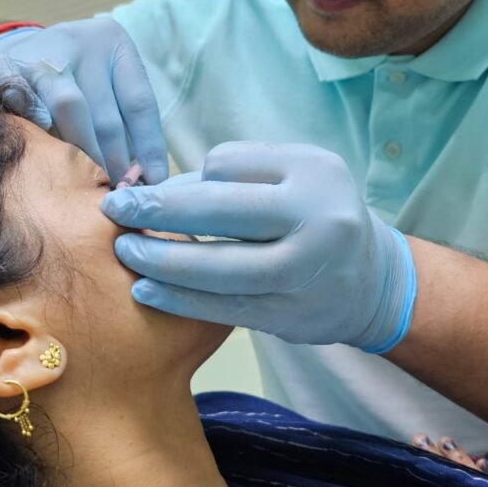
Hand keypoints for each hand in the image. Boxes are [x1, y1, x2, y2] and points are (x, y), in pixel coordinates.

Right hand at [0, 18, 167, 183]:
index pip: (139, 104)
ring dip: (82, 152)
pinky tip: (44, 155)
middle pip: (106, 114)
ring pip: (70, 109)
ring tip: (91, 182)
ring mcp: (42, 52)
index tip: (153, 180)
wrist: (15, 48)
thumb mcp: (107, 82)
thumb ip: (124, 120)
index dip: (149, 147)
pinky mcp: (5, 64)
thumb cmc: (74, 76)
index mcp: (114, 43)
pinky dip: (36, 129)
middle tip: (120, 192)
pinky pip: (24, 104)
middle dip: (116, 161)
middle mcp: (81, 42)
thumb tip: (147, 175)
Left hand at [102, 142, 416, 351]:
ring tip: (126, 252)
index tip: (148, 190)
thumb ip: (237, 172)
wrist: (372, 281)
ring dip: (163, 262)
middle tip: (115, 213)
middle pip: (222, 218)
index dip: (183, 181)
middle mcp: (316, 224)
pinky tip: (148, 291)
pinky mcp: (290, 316)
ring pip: (220, 271)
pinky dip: (181, 300)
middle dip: (159, 214)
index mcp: (313, 177)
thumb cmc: (318, 212)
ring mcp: (305, 275)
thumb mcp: (296, 172)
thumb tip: (161, 185)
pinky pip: (225, 308)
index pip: (229, 170)